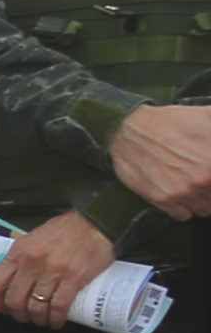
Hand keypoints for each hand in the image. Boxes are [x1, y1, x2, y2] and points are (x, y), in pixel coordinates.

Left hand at [0, 208, 124, 327]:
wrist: (96, 223)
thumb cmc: (65, 230)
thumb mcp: (32, 238)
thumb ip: (21, 257)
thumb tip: (11, 276)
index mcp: (18, 253)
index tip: (0, 308)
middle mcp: (32, 264)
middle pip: (13, 300)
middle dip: (17, 314)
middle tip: (24, 316)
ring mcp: (52, 272)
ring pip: (35, 307)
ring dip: (37, 319)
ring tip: (41, 319)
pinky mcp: (74, 279)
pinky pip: (59, 307)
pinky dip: (56, 319)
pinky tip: (56, 321)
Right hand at [120, 104, 210, 221]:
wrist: (129, 130)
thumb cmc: (171, 122)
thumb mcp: (207, 116)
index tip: (209, 170)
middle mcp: (203, 180)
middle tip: (204, 176)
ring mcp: (184, 193)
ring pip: (206, 210)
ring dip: (204, 200)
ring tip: (196, 185)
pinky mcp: (164, 201)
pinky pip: (184, 216)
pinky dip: (185, 207)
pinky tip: (181, 192)